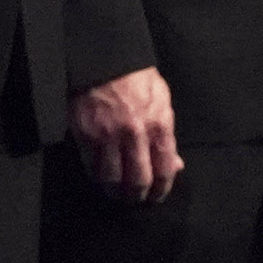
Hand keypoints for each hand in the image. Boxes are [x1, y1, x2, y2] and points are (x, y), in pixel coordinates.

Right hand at [70, 65, 181, 202]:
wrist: (107, 62)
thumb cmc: (139, 81)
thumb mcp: (163, 102)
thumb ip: (167, 137)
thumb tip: (176, 165)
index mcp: (159, 124)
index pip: (164, 168)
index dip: (162, 189)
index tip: (158, 196)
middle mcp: (135, 134)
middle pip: (138, 180)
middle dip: (138, 196)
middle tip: (137, 200)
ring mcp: (109, 136)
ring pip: (112, 179)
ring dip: (116, 192)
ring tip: (118, 194)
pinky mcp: (86, 136)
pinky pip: (91, 168)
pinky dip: (97, 178)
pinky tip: (102, 179)